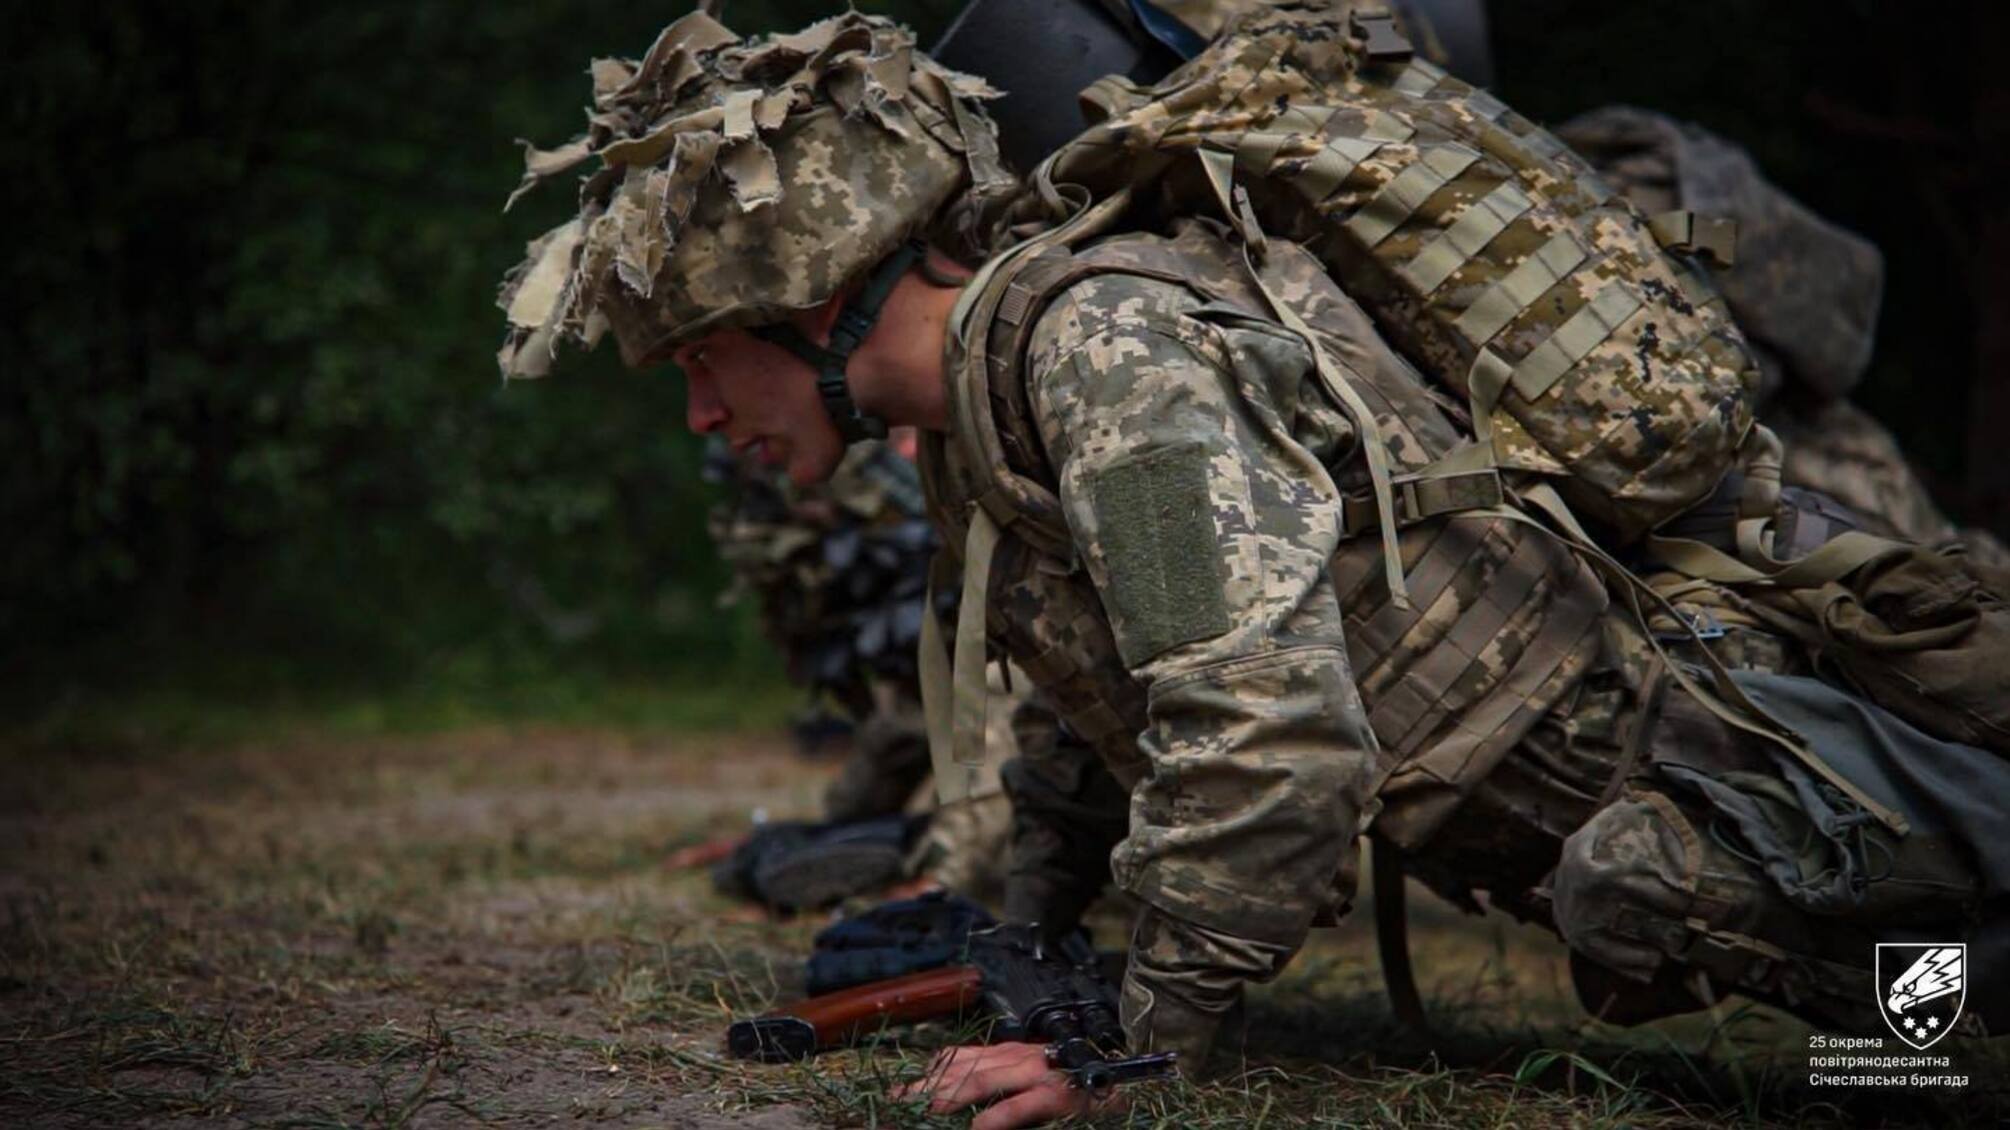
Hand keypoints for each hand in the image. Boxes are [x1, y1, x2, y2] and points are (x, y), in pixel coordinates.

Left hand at [892, 1042, 1127, 1128]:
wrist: (1125, 1089)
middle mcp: (1020, 1056)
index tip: (897, 1092)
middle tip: (897, 1103)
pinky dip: (995, 1117)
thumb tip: (956, 1103)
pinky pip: (1019, 1105)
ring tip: (923, 1111)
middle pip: (961, 1068)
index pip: (958, 1057)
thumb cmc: (1077, 1091)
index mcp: (1010, 1053)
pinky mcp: (1058, 1095)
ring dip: (948, 1096)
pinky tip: (975, 1128)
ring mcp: (1039, 1073)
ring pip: (982, 1079)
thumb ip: (997, 1091)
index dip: (926, 1075)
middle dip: (926, 1087)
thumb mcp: (1027, 1085)